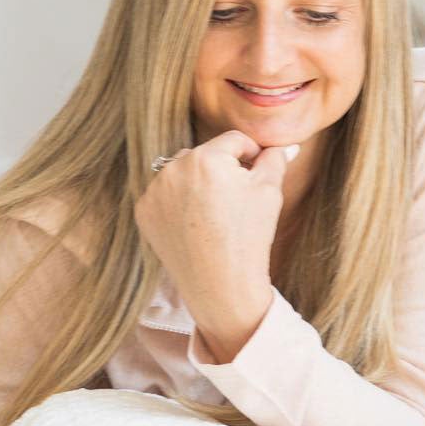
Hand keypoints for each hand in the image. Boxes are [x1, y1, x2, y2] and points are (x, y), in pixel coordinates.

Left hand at [134, 132, 296, 326]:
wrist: (221, 285)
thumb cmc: (249, 237)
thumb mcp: (269, 192)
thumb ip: (274, 159)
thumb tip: (280, 146)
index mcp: (206, 158)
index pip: (234, 141)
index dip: (251, 154)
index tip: (256, 172)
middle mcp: (173, 168)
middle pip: (205, 155)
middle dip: (221, 169)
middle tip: (235, 199)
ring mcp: (154, 191)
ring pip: (182, 173)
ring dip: (196, 183)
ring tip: (214, 212)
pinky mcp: (144, 212)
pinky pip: (165, 195)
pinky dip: (177, 203)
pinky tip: (194, 223)